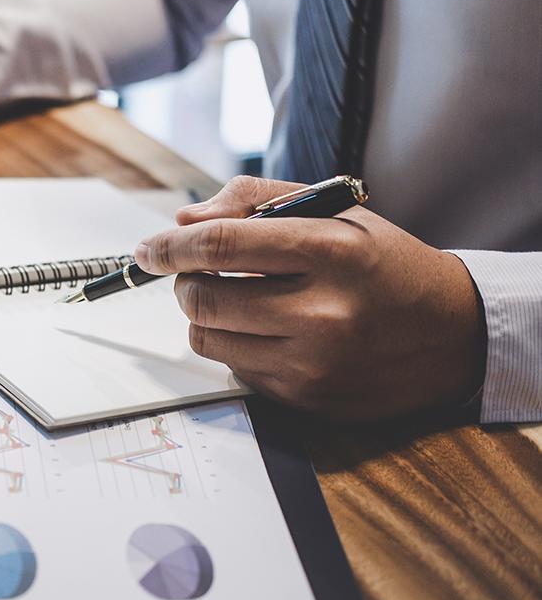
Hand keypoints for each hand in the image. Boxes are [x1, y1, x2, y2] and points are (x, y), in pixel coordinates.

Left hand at [133, 176, 487, 418]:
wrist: (452, 332)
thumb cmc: (380, 263)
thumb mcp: (332, 211)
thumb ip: (254, 200)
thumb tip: (184, 221)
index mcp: (330, 251)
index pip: (220, 246)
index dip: (169, 246)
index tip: (147, 249)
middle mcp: (322, 311)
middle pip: (202, 299)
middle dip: (185, 281)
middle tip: (198, 272)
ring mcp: (313, 363)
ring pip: (207, 339)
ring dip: (203, 316)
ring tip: (234, 299)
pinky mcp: (306, 399)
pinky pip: (234, 369)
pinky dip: (235, 345)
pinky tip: (267, 330)